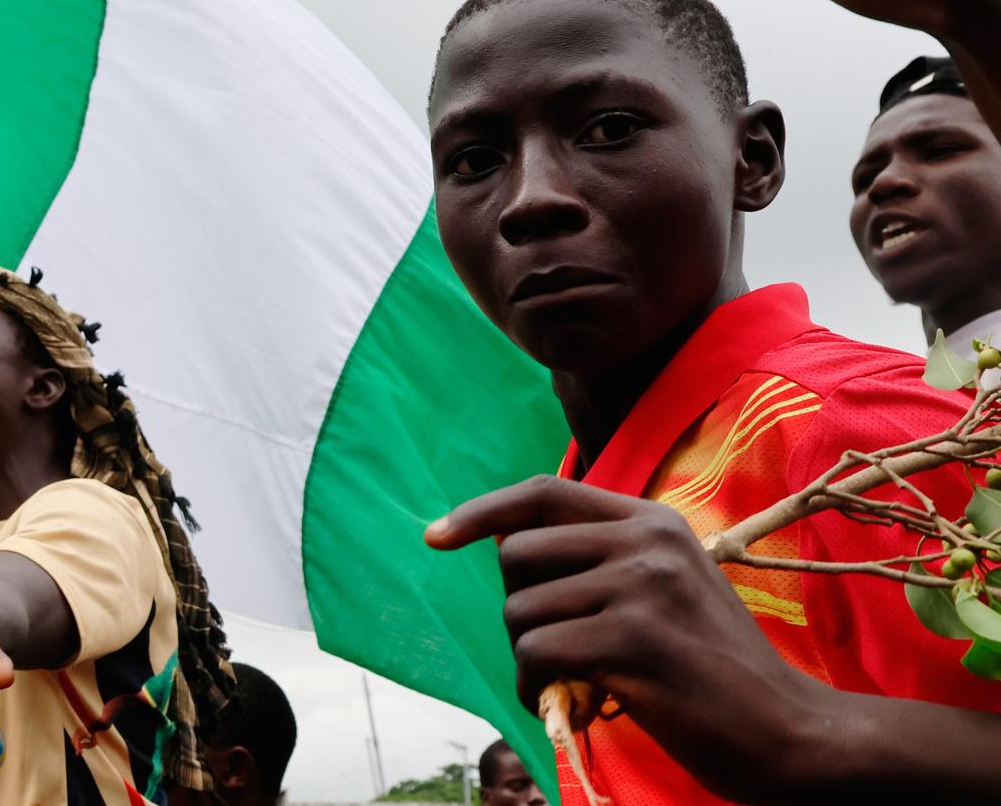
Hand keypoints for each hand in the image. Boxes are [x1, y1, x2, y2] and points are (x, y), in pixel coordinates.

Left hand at [425, 476, 822, 801]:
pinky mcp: (633, 642)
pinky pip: (536, 655)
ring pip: (520, 613)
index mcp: (653, 521)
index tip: (434, 537)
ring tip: (573, 685)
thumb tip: (510, 554)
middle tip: (556, 651)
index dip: (480, 512)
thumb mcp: (671, 588)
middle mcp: (646, 543)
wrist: (794, 733)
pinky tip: (571, 706)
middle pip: (516, 557)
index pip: (541, 494)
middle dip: (518, 611)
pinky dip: (536, 690)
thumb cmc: (717, 669)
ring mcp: (641, 589)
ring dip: (530, 661)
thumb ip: (604, 561)